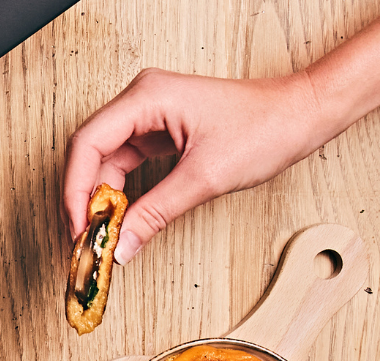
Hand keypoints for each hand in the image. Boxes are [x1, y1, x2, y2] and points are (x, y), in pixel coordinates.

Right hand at [62, 68, 329, 263]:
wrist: (304, 114)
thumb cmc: (267, 126)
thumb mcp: (205, 177)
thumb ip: (155, 213)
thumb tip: (121, 245)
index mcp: (147, 97)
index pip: (87, 145)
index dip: (75, 191)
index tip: (77, 228)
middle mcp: (141, 100)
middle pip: (89, 152)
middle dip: (82, 198)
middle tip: (83, 238)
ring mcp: (148, 114)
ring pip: (104, 160)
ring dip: (99, 198)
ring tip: (98, 233)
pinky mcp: (158, 129)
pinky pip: (124, 162)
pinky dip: (119, 191)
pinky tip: (118, 216)